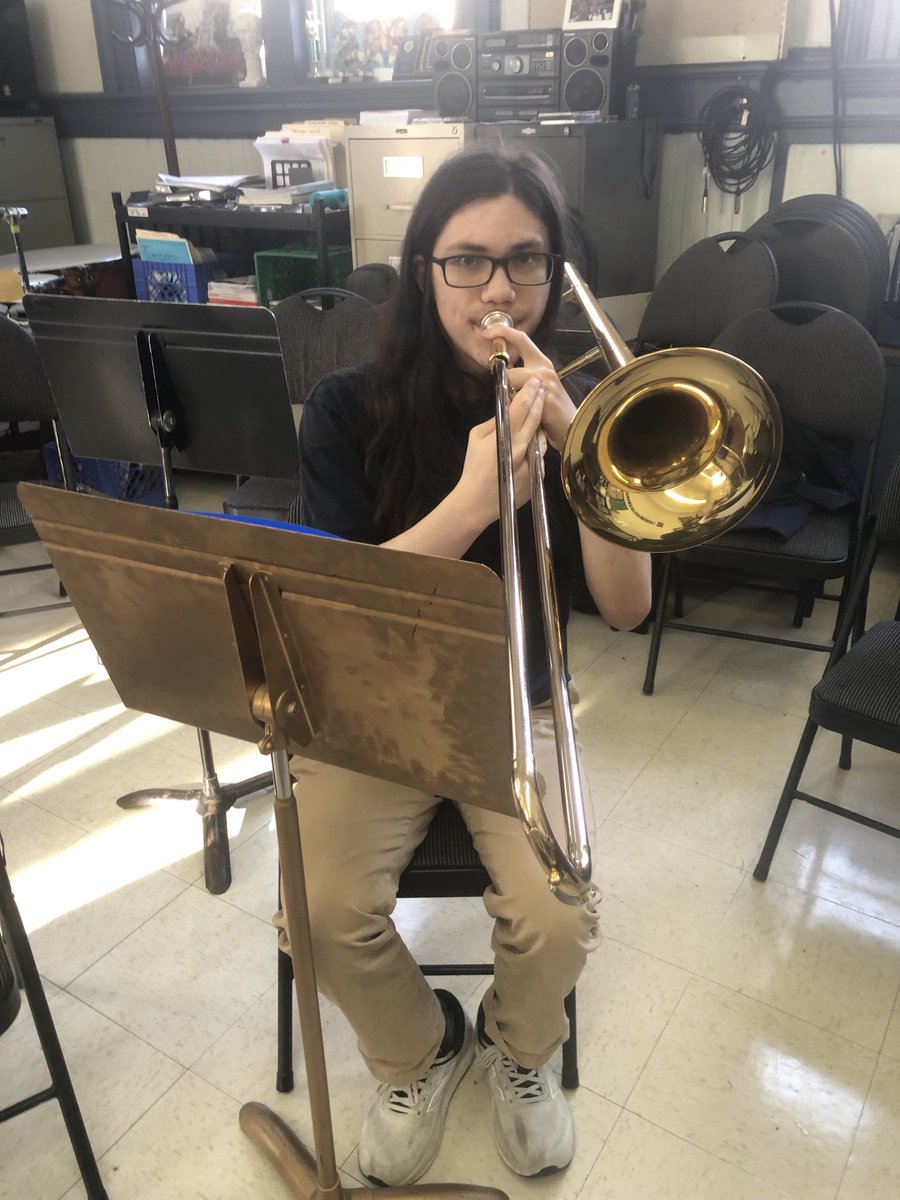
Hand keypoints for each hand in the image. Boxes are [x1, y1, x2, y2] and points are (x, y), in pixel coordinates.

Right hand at [455, 374, 546, 527]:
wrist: (477, 502)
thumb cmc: (474, 468)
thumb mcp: (476, 438)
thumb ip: (494, 421)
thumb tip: (508, 406)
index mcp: (505, 436)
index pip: (522, 407)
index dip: (531, 391)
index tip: (536, 380)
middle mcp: (522, 447)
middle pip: (536, 418)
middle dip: (540, 400)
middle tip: (544, 386)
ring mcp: (532, 462)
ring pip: (541, 436)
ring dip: (539, 423)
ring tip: (538, 412)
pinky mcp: (538, 474)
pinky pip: (540, 453)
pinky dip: (536, 445)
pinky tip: (532, 440)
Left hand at [478, 324, 576, 453]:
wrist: (572, 428)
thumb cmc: (552, 411)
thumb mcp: (537, 388)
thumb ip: (521, 379)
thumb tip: (502, 375)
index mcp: (541, 363)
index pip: (521, 339)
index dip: (503, 332)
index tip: (486, 333)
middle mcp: (544, 369)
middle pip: (510, 372)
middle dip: (505, 389)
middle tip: (510, 402)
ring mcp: (546, 383)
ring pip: (514, 387)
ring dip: (512, 402)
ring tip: (524, 412)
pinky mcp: (546, 399)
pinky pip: (521, 403)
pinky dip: (519, 412)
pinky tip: (531, 419)